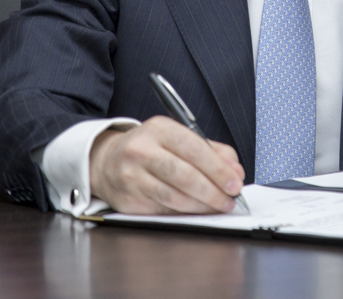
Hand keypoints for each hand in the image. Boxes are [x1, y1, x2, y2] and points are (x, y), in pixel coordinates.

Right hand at [88, 116, 245, 213]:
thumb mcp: (178, 138)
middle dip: (213, 191)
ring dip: (202, 206)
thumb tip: (235, 172)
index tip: (235, 182)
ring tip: (218, 207)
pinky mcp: (128, 200)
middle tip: (230, 200)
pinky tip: (196, 211)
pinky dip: (184, 213)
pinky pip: (163, 210)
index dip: (218, 169)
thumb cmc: (150, 148)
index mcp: (159, 129)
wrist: (106, 161)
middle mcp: (141, 150)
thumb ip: (212, 151)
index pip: (194, 149)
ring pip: (174, 197)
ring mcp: (132, 176)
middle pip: (184, 175)